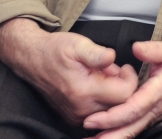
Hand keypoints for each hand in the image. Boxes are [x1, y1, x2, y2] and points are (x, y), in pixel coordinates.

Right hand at [0, 18, 138, 124]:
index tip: (125, 67)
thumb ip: (97, 53)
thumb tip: (111, 57)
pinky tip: (94, 84)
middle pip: (119, 105)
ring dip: (111, 93)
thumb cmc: (55, 50)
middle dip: (121, 86)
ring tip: (101, 75)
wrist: (31, 59)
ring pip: (110, 110)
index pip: (124, 95)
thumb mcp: (78, 44)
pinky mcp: (73, 117)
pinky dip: (101, 99)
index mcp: (84, 91)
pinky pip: (98, 112)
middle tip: (112, 70)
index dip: (130, 79)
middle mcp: (80, 108)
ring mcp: (76, 115)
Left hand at [82, 37, 161, 137]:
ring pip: (135, 129)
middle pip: (132, 127)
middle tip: (88, 138)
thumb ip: (153, 49)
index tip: (93, 119)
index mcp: (160, 90)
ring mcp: (159, 111)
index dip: (112, 117)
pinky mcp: (158, 111)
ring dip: (115, 137)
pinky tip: (111, 134)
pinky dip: (124, 132)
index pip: (133, 108)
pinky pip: (139, 125)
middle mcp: (159, 106)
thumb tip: (135, 48)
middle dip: (109, 135)